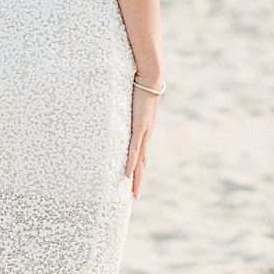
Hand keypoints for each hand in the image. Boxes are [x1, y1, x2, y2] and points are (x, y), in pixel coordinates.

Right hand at [125, 80, 159, 198]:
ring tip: (133, 193)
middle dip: (138, 180)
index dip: (138, 169)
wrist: (151, 77)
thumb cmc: (141, 84)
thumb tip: (122, 104)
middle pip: (142, 164)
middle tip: (134, 196)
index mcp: (144, 130)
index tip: (134, 181)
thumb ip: (128, 106)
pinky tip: (128, 175)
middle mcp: (146, 135)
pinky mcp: (139, 127)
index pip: (141, 155)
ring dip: (136, 178)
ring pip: (140, 162)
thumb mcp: (133, 100)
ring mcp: (143, 132)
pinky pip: (133, 149)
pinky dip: (131, 163)